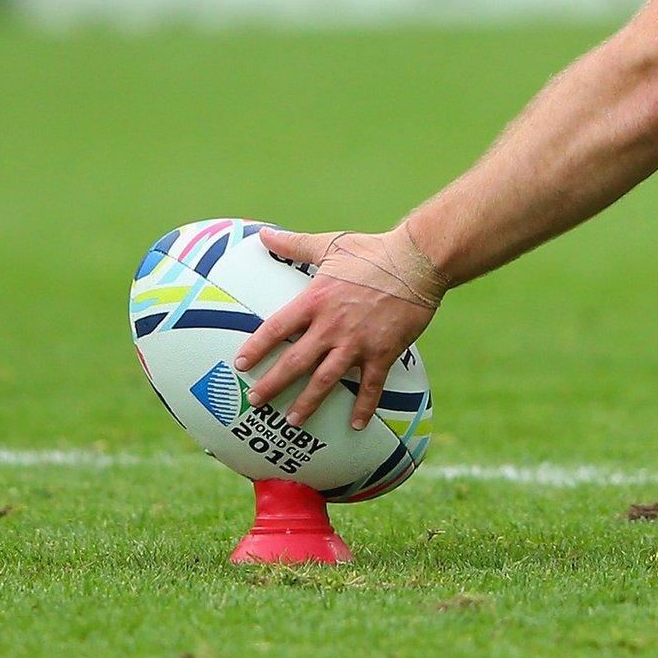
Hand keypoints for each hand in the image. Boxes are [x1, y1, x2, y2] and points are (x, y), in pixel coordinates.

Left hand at [234, 226, 449, 430]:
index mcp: (315, 300)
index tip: (239, 364)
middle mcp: (331, 326)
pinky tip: (355, 425)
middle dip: (272, 384)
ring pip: (326, 380)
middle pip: (294, 362)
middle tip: (254, 401)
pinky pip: (371, 385)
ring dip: (308, 403)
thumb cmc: (373, 251)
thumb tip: (263, 233)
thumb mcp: (330, 244)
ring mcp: (357, 342)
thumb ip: (294, 244)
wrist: (418, 261)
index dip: (256, 347)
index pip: (276, 329)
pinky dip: (363, 406)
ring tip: (293, 421)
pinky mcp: (384, 351)